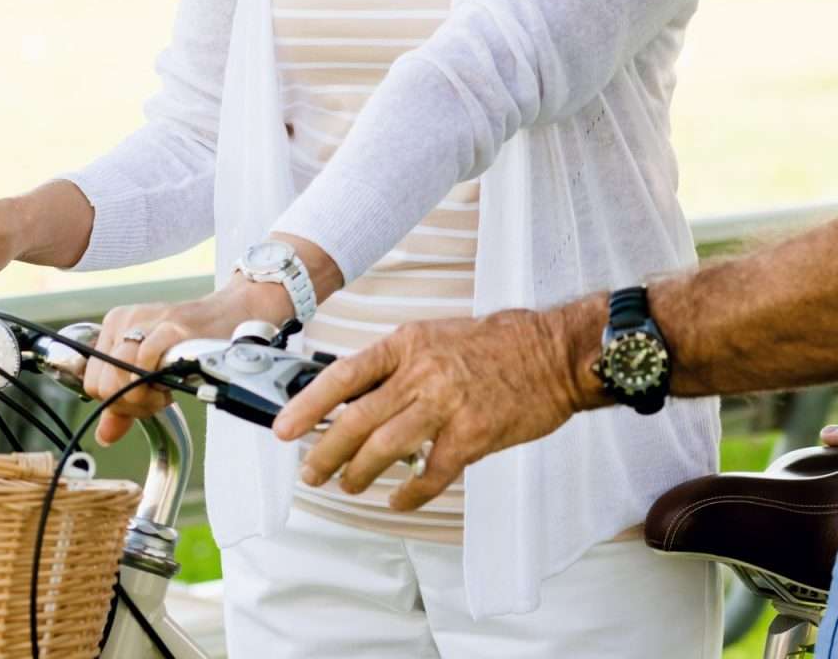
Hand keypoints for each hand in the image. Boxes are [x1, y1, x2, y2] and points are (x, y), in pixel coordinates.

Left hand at [86, 279, 293, 445]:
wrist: (228, 316)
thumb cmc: (187, 345)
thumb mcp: (148, 373)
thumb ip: (123, 403)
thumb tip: (104, 436)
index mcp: (112, 327)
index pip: (91, 384)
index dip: (117, 402)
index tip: (144, 397)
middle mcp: (123, 320)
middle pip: (103, 385)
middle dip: (131, 403)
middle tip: (158, 396)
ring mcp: (144, 320)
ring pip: (120, 377)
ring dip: (147, 396)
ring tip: (166, 389)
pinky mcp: (170, 325)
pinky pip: (145, 359)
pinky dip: (158, 379)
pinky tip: (174, 378)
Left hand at [272, 300, 599, 511]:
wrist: (553, 352)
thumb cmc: (498, 344)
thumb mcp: (437, 338)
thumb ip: (399, 366)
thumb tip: (355, 396)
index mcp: (408, 344)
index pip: (343, 376)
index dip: (308, 405)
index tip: (284, 428)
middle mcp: (422, 373)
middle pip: (356, 419)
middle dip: (325, 452)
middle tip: (311, 472)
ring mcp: (447, 405)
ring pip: (384, 448)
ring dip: (359, 473)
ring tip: (349, 485)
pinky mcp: (472, 436)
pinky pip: (429, 474)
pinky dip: (409, 492)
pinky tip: (399, 500)